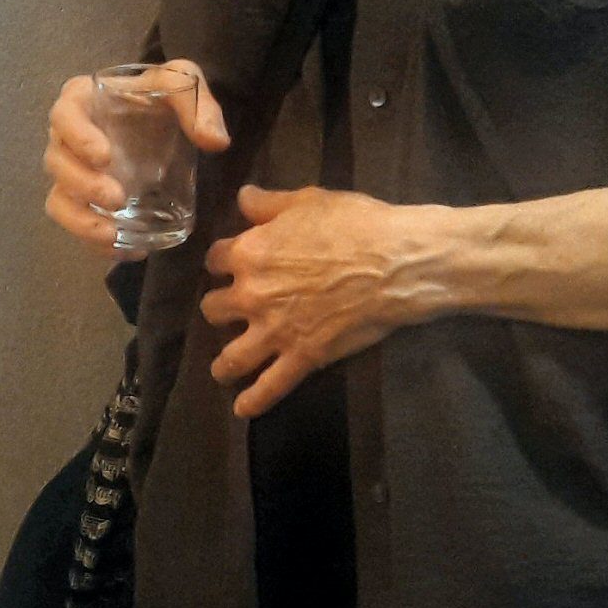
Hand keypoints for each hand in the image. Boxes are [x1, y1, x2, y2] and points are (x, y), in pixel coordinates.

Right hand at [42, 61, 229, 258]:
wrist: (160, 118)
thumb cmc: (162, 95)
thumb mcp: (184, 83)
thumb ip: (198, 105)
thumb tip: (214, 141)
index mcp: (83, 100)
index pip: (64, 114)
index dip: (77, 136)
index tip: (105, 156)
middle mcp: (68, 138)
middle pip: (57, 163)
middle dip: (82, 185)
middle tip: (118, 198)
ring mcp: (75, 173)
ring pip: (59, 201)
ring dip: (81, 221)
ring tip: (114, 235)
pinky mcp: (85, 201)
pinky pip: (77, 226)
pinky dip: (95, 243)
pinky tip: (128, 249)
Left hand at [200, 185, 446, 418]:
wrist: (394, 263)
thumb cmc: (355, 224)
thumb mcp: (308, 201)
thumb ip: (269, 204)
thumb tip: (242, 197)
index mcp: (250, 253)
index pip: (216, 260)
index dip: (222, 262)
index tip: (229, 266)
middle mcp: (252, 295)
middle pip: (213, 309)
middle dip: (219, 310)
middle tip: (230, 313)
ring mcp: (275, 331)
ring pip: (232, 357)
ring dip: (223, 365)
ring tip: (223, 370)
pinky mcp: (302, 358)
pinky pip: (270, 387)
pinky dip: (254, 402)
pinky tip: (243, 410)